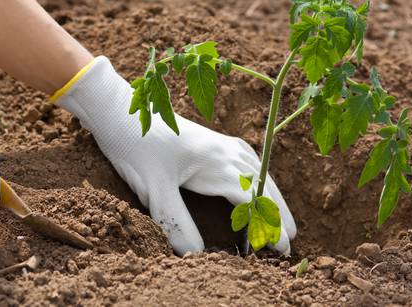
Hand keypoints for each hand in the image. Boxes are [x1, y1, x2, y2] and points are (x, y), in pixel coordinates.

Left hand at [56, 56, 296, 254]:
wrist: (121, 111)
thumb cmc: (136, 147)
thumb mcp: (154, 190)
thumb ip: (177, 223)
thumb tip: (195, 253)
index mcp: (217, 164)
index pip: (254, 202)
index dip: (270, 227)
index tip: (281, 249)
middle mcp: (226, 152)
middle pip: (264, 186)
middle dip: (279, 214)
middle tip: (290, 240)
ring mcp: (221, 143)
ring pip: (259, 173)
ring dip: (272, 196)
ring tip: (282, 218)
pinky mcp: (213, 140)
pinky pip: (249, 161)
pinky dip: (260, 179)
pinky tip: (258, 182)